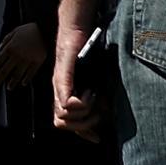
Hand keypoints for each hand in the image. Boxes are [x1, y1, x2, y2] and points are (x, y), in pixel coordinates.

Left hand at [0, 23, 50, 87]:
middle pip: (5, 70)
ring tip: (9, 88)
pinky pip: (31, 73)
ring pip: (17, 74)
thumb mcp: (14, 32)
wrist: (45, 28)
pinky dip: (26, 79)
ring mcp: (27, 60)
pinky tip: (23, 83)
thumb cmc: (28, 30)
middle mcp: (17, 55)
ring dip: (12, 82)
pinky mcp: (38, 62)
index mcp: (9, 48)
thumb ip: (5, 41)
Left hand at [51, 18, 101, 139]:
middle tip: (97, 113)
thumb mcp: (93, 78)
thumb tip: (107, 112)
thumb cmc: (86, 51)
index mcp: (64, 93)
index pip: (64, 123)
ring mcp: (59, 82)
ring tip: (93, 97)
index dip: (81, 133)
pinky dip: (78, 101)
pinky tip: (90, 92)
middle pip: (61, 123)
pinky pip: (65, 97)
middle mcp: (58, 90)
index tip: (96, 137)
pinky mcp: (62, 72)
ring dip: (83, 111)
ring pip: (63, 113)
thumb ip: (96, 95)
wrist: (77, 28)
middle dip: (82, 124)